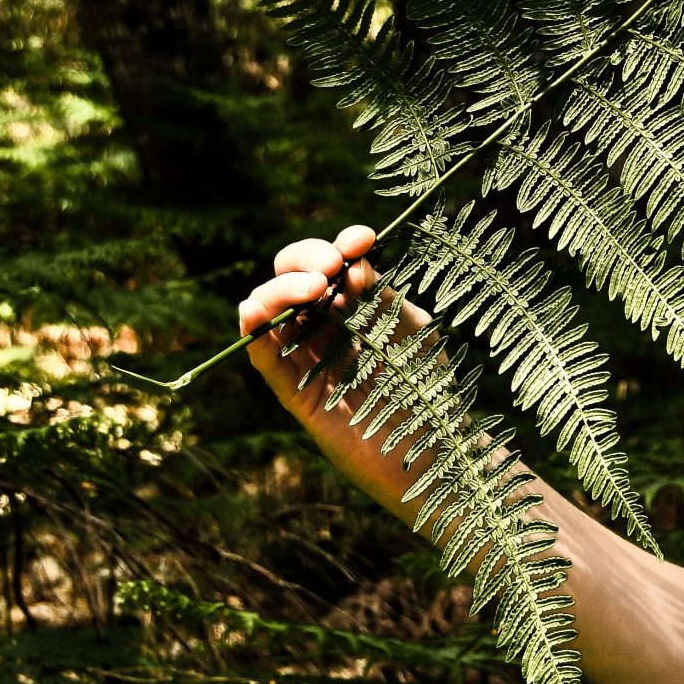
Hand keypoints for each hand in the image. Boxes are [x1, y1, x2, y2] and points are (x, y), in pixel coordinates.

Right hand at [239, 224, 415, 399]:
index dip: (341, 244)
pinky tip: (257, 314)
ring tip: (313, 287)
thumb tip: (352, 266)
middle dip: (306, 259)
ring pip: (267, 310)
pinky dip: (253, 331)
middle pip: (291, 276)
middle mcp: (323, 323)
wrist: (430, 443)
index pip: (331, 262)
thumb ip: (381, 298)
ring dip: (280, 290)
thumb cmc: (427, 383)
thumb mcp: (411, 330)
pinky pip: (262, 355)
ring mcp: (305, 354)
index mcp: (353, 303)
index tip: (363, 239)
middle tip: (331, 266)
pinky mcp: (293, 389)